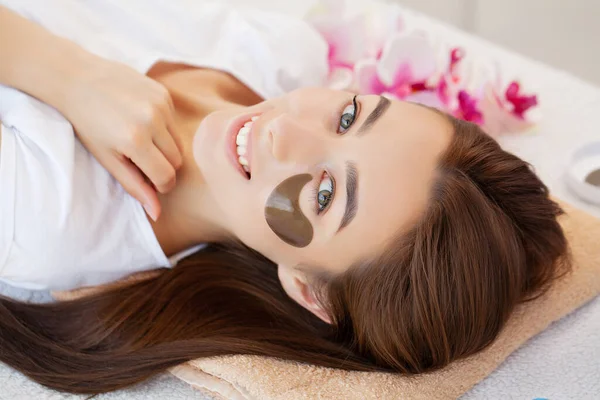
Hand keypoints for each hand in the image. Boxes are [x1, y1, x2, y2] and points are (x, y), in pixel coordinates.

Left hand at [64, 57, 181, 220]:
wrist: (78, 79)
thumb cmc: (88, 123)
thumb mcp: (107, 159)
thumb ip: (135, 186)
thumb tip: (156, 213)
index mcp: (135, 141)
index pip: (166, 176)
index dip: (161, 186)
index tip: (151, 183)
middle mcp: (152, 120)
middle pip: (177, 161)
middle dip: (164, 167)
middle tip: (142, 161)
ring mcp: (161, 104)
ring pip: (179, 142)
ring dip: (165, 148)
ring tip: (141, 140)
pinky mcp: (164, 93)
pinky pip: (174, 122)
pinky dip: (163, 128)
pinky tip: (142, 120)